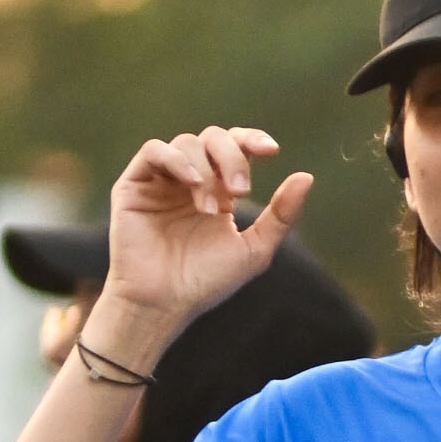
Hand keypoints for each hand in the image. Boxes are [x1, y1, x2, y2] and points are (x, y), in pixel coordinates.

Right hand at [98, 128, 312, 358]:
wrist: (165, 302)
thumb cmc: (207, 281)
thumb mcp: (255, 249)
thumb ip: (281, 215)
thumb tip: (307, 176)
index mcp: (220, 191)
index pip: (236, 148)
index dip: (252, 140)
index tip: (271, 150)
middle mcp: (191, 180)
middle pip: (214, 139)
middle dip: (232, 157)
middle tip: (240, 190)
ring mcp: (161, 181)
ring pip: (187, 143)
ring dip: (206, 170)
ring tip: (210, 208)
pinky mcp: (134, 185)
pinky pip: (153, 151)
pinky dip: (177, 160)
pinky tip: (192, 182)